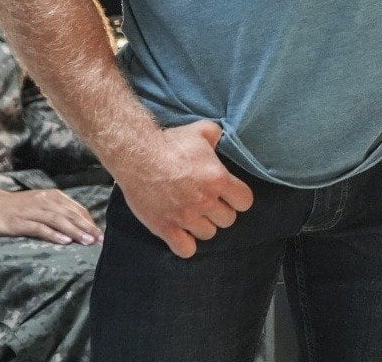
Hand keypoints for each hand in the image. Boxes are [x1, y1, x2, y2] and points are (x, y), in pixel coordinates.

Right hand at [0, 183, 100, 244]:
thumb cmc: (19, 206)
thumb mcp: (42, 204)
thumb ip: (59, 211)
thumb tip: (81, 224)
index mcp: (53, 196)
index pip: (77, 209)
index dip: (89, 221)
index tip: (101, 233)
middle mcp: (45, 202)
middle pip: (71, 215)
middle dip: (87, 227)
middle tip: (100, 239)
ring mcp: (32, 211)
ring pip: (58, 221)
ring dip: (75, 231)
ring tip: (87, 241)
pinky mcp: (19, 221)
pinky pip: (39, 228)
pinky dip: (53, 234)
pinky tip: (64, 241)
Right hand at [112, 120, 251, 258]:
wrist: (136, 155)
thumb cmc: (169, 142)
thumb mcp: (202, 131)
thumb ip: (218, 136)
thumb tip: (222, 139)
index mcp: (218, 180)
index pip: (245, 202)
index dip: (238, 199)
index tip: (229, 195)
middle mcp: (205, 201)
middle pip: (227, 220)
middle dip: (220, 212)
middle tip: (208, 204)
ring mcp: (185, 217)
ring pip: (208, 234)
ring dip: (203, 226)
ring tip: (194, 215)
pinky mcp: (164, 227)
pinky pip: (185, 249)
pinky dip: (185, 244)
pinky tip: (182, 233)